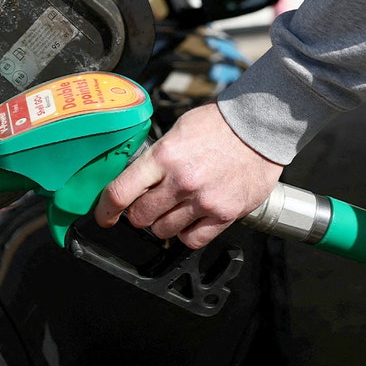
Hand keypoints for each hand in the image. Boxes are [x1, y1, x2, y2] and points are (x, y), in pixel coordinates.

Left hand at [94, 103, 283, 248]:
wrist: (261, 127)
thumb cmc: (219, 125)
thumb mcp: (176, 131)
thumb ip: (154, 158)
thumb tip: (133, 180)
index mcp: (163, 156)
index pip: (120, 193)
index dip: (106, 210)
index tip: (104, 216)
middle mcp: (181, 181)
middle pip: (140, 218)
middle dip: (138, 214)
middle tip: (146, 204)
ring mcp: (203, 200)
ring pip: (163, 231)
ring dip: (162, 224)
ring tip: (173, 208)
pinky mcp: (225, 214)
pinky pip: (193, 240)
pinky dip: (187, 234)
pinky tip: (190, 220)